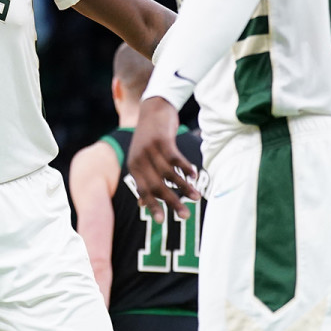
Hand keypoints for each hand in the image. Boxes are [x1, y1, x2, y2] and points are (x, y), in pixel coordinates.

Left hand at [127, 97, 199, 223]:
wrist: (152, 108)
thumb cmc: (149, 138)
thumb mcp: (141, 158)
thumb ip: (142, 178)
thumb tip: (141, 203)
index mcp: (134, 167)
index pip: (142, 190)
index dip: (152, 206)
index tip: (161, 222)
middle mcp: (139, 160)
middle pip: (156, 186)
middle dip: (171, 202)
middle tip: (185, 216)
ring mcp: (150, 150)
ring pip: (168, 174)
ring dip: (184, 187)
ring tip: (196, 197)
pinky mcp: (162, 140)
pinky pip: (175, 158)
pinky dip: (185, 168)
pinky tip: (195, 175)